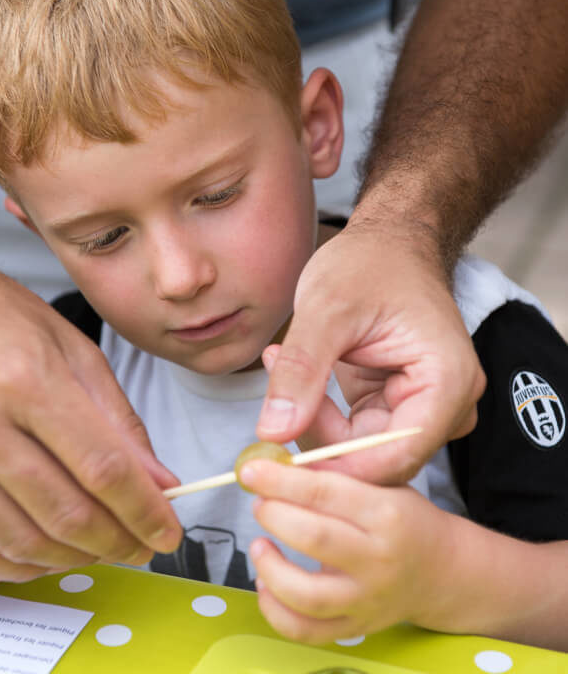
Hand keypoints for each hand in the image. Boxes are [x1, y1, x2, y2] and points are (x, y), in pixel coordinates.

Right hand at [0, 251, 181, 581]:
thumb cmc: (0, 319)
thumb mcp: (78, 353)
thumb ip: (120, 422)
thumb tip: (157, 480)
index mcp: (28, 383)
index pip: (103, 468)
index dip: (144, 510)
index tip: (167, 530)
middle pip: (65, 513)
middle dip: (118, 542)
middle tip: (143, 545)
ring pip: (22, 542)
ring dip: (76, 558)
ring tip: (106, 549)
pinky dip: (20, 566)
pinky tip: (51, 554)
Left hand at [241, 460, 451, 643]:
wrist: (444, 571)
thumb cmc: (403, 518)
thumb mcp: (381, 483)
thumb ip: (334, 474)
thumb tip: (277, 462)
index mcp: (385, 513)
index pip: (324, 493)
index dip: (280, 480)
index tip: (251, 470)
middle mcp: (378, 559)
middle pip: (314, 537)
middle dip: (273, 515)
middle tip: (259, 503)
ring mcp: (367, 599)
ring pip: (307, 594)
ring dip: (270, 568)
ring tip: (259, 545)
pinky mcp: (356, 627)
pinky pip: (306, 631)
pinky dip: (275, 611)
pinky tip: (266, 584)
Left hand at [257, 213, 485, 483]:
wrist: (386, 245)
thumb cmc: (370, 262)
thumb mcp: (326, 310)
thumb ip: (300, 372)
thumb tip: (273, 433)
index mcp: (446, 382)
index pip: (396, 456)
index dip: (339, 470)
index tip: (283, 465)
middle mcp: (443, 404)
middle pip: (377, 460)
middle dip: (318, 440)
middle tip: (269, 402)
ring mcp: (420, 407)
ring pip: (359, 450)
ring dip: (312, 420)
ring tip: (279, 363)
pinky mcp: (394, 406)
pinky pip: (351, 432)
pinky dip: (317, 411)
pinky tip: (293, 370)